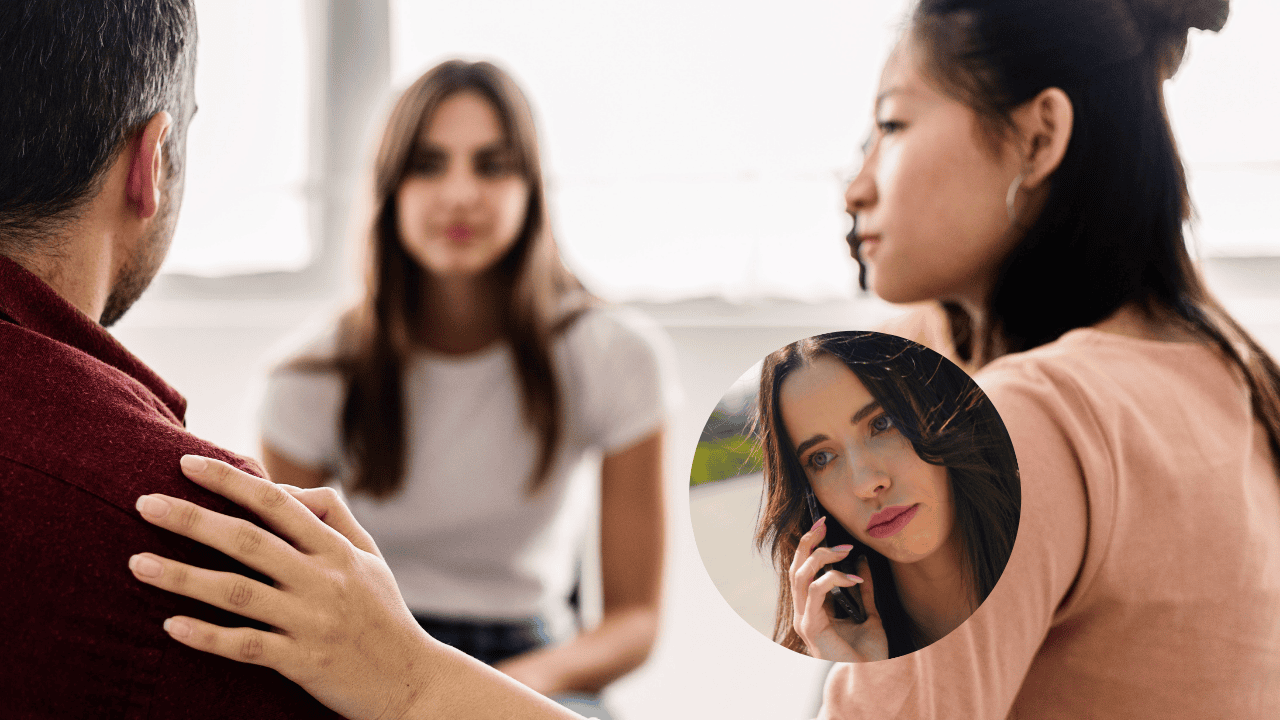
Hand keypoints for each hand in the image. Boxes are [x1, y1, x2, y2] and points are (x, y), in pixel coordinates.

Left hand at [128, 456, 434, 719]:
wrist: (412, 681)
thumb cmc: (383, 614)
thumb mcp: (369, 557)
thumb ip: (331, 517)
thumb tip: (281, 490)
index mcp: (337, 550)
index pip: (277, 504)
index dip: (231, 481)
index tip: (188, 464)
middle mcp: (322, 580)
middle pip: (248, 541)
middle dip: (193, 519)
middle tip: (144, 502)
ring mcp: (310, 622)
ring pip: (238, 593)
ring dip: (184, 577)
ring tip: (137, 563)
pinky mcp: (301, 661)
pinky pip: (246, 646)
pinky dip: (208, 635)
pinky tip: (171, 625)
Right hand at [789, 517, 888, 661]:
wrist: (872, 678)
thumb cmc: (868, 653)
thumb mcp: (868, 613)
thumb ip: (863, 589)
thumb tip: (862, 561)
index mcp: (814, 609)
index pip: (804, 570)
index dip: (810, 545)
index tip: (823, 525)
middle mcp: (804, 612)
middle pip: (796, 568)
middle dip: (808, 542)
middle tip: (823, 524)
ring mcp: (805, 620)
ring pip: (800, 576)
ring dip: (822, 557)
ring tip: (845, 550)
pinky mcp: (811, 627)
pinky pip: (816, 592)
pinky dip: (834, 578)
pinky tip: (854, 577)